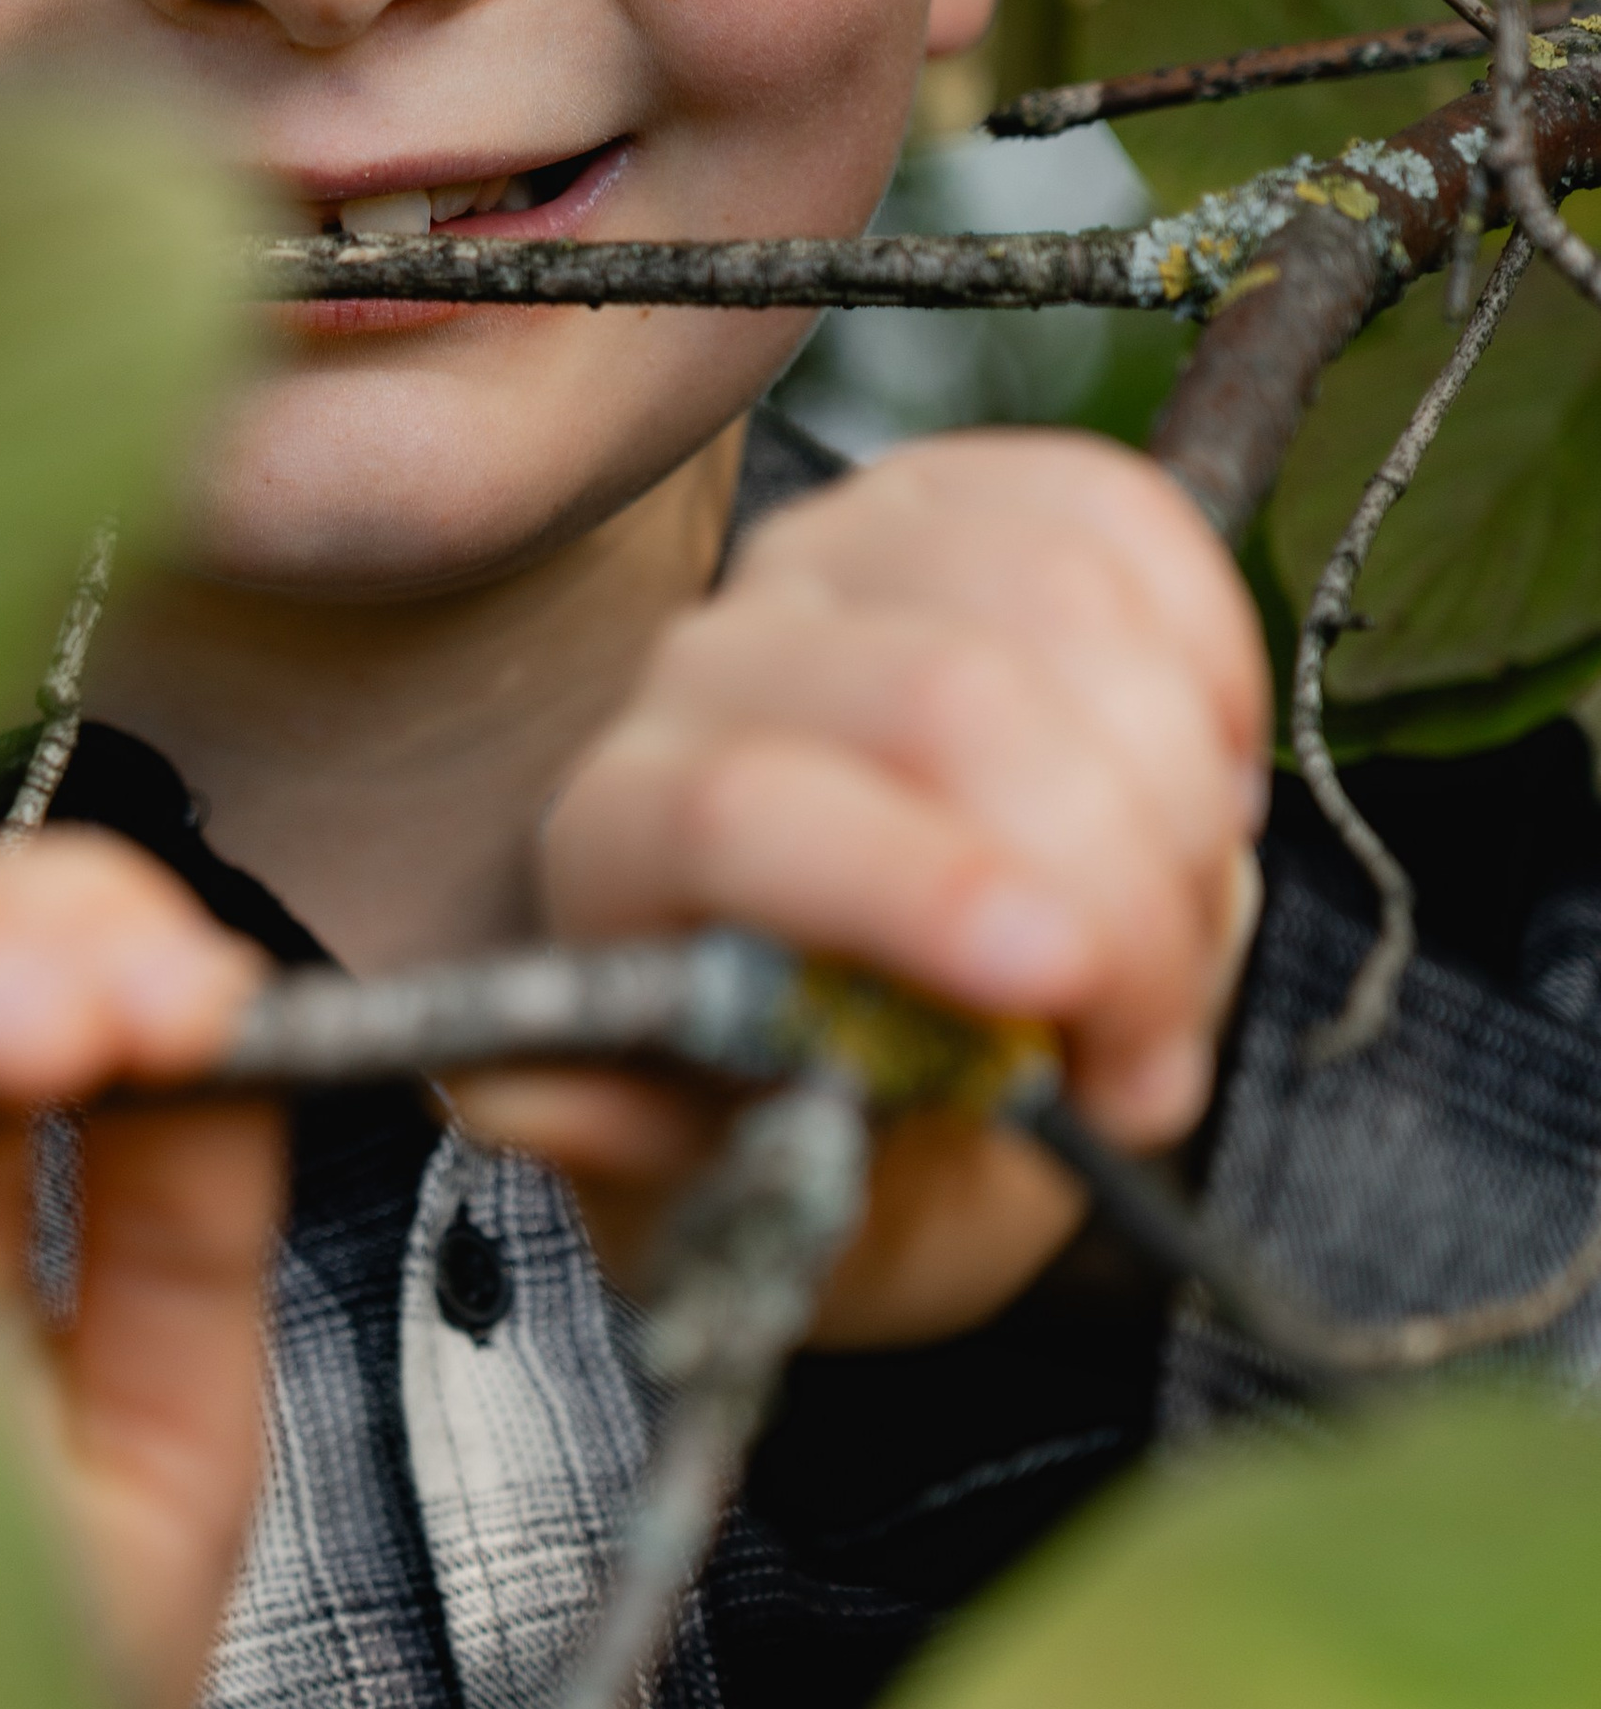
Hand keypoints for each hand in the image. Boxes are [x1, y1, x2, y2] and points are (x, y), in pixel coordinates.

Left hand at [463, 430, 1269, 1344]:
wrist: (895, 1024)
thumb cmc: (824, 1125)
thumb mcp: (740, 1204)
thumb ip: (652, 1153)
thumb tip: (501, 1100)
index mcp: (619, 842)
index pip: (734, 808)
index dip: (911, 884)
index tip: (1060, 988)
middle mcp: (705, 670)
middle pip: (935, 693)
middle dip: (1109, 877)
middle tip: (1149, 1049)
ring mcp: (838, 559)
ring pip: (1051, 594)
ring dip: (1174, 788)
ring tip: (1179, 937)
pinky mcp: (968, 504)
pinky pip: (1114, 515)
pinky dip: (1204, 656)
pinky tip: (1207, 785)